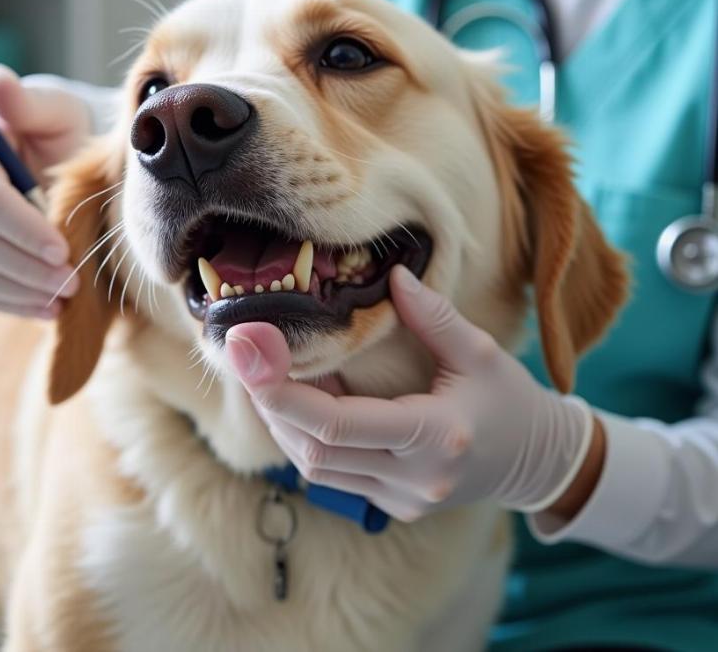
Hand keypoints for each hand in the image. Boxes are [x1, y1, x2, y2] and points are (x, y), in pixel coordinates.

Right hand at [0, 65, 90, 317]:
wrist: (58, 157)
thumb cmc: (61, 129)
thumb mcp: (56, 109)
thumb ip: (28, 101)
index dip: (24, 230)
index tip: (63, 250)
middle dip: (26, 267)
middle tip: (73, 281)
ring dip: (21, 291)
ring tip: (65, 297)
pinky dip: (11, 303)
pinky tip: (49, 309)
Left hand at [226, 265, 594, 520]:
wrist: (536, 461)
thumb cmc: (509, 400)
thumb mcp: (480, 351)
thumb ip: (434, 315)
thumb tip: (393, 275)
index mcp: (437, 437)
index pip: (340, 424)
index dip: (284, 392)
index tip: (249, 354)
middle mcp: (414, 478)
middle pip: (315, 450)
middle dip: (271, 402)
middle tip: (245, 354)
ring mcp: (401, 499)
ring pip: (315, 468)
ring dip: (283, 421)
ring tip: (266, 373)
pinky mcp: (392, 506)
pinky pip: (331, 475)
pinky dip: (306, 438)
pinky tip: (299, 402)